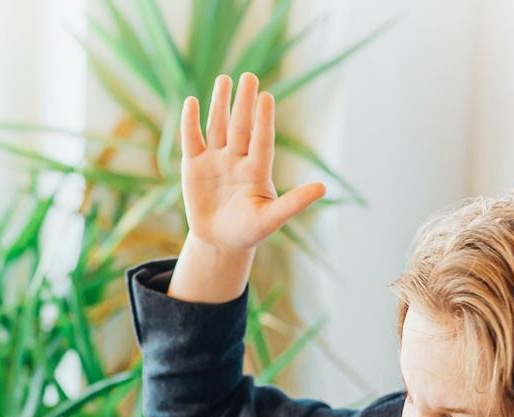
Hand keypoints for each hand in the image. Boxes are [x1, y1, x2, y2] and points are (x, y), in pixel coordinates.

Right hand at [179, 73, 325, 251]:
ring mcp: (216, 159)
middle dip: (244, 103)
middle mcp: (238, 158)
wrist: (220, 242)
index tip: (267, 97)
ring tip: (224, 80)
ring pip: (218, 126)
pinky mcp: (194, 165)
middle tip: (249, 77)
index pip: (262, 140)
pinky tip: (192, 102)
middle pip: (241, 126)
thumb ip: (294, 203)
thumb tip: (323, 188)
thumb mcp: (271, 220)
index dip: (264, 120)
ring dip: (220, 104)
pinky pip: (192, 139)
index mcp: (257, 169)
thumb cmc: (249, 231)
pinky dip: (190, 122)